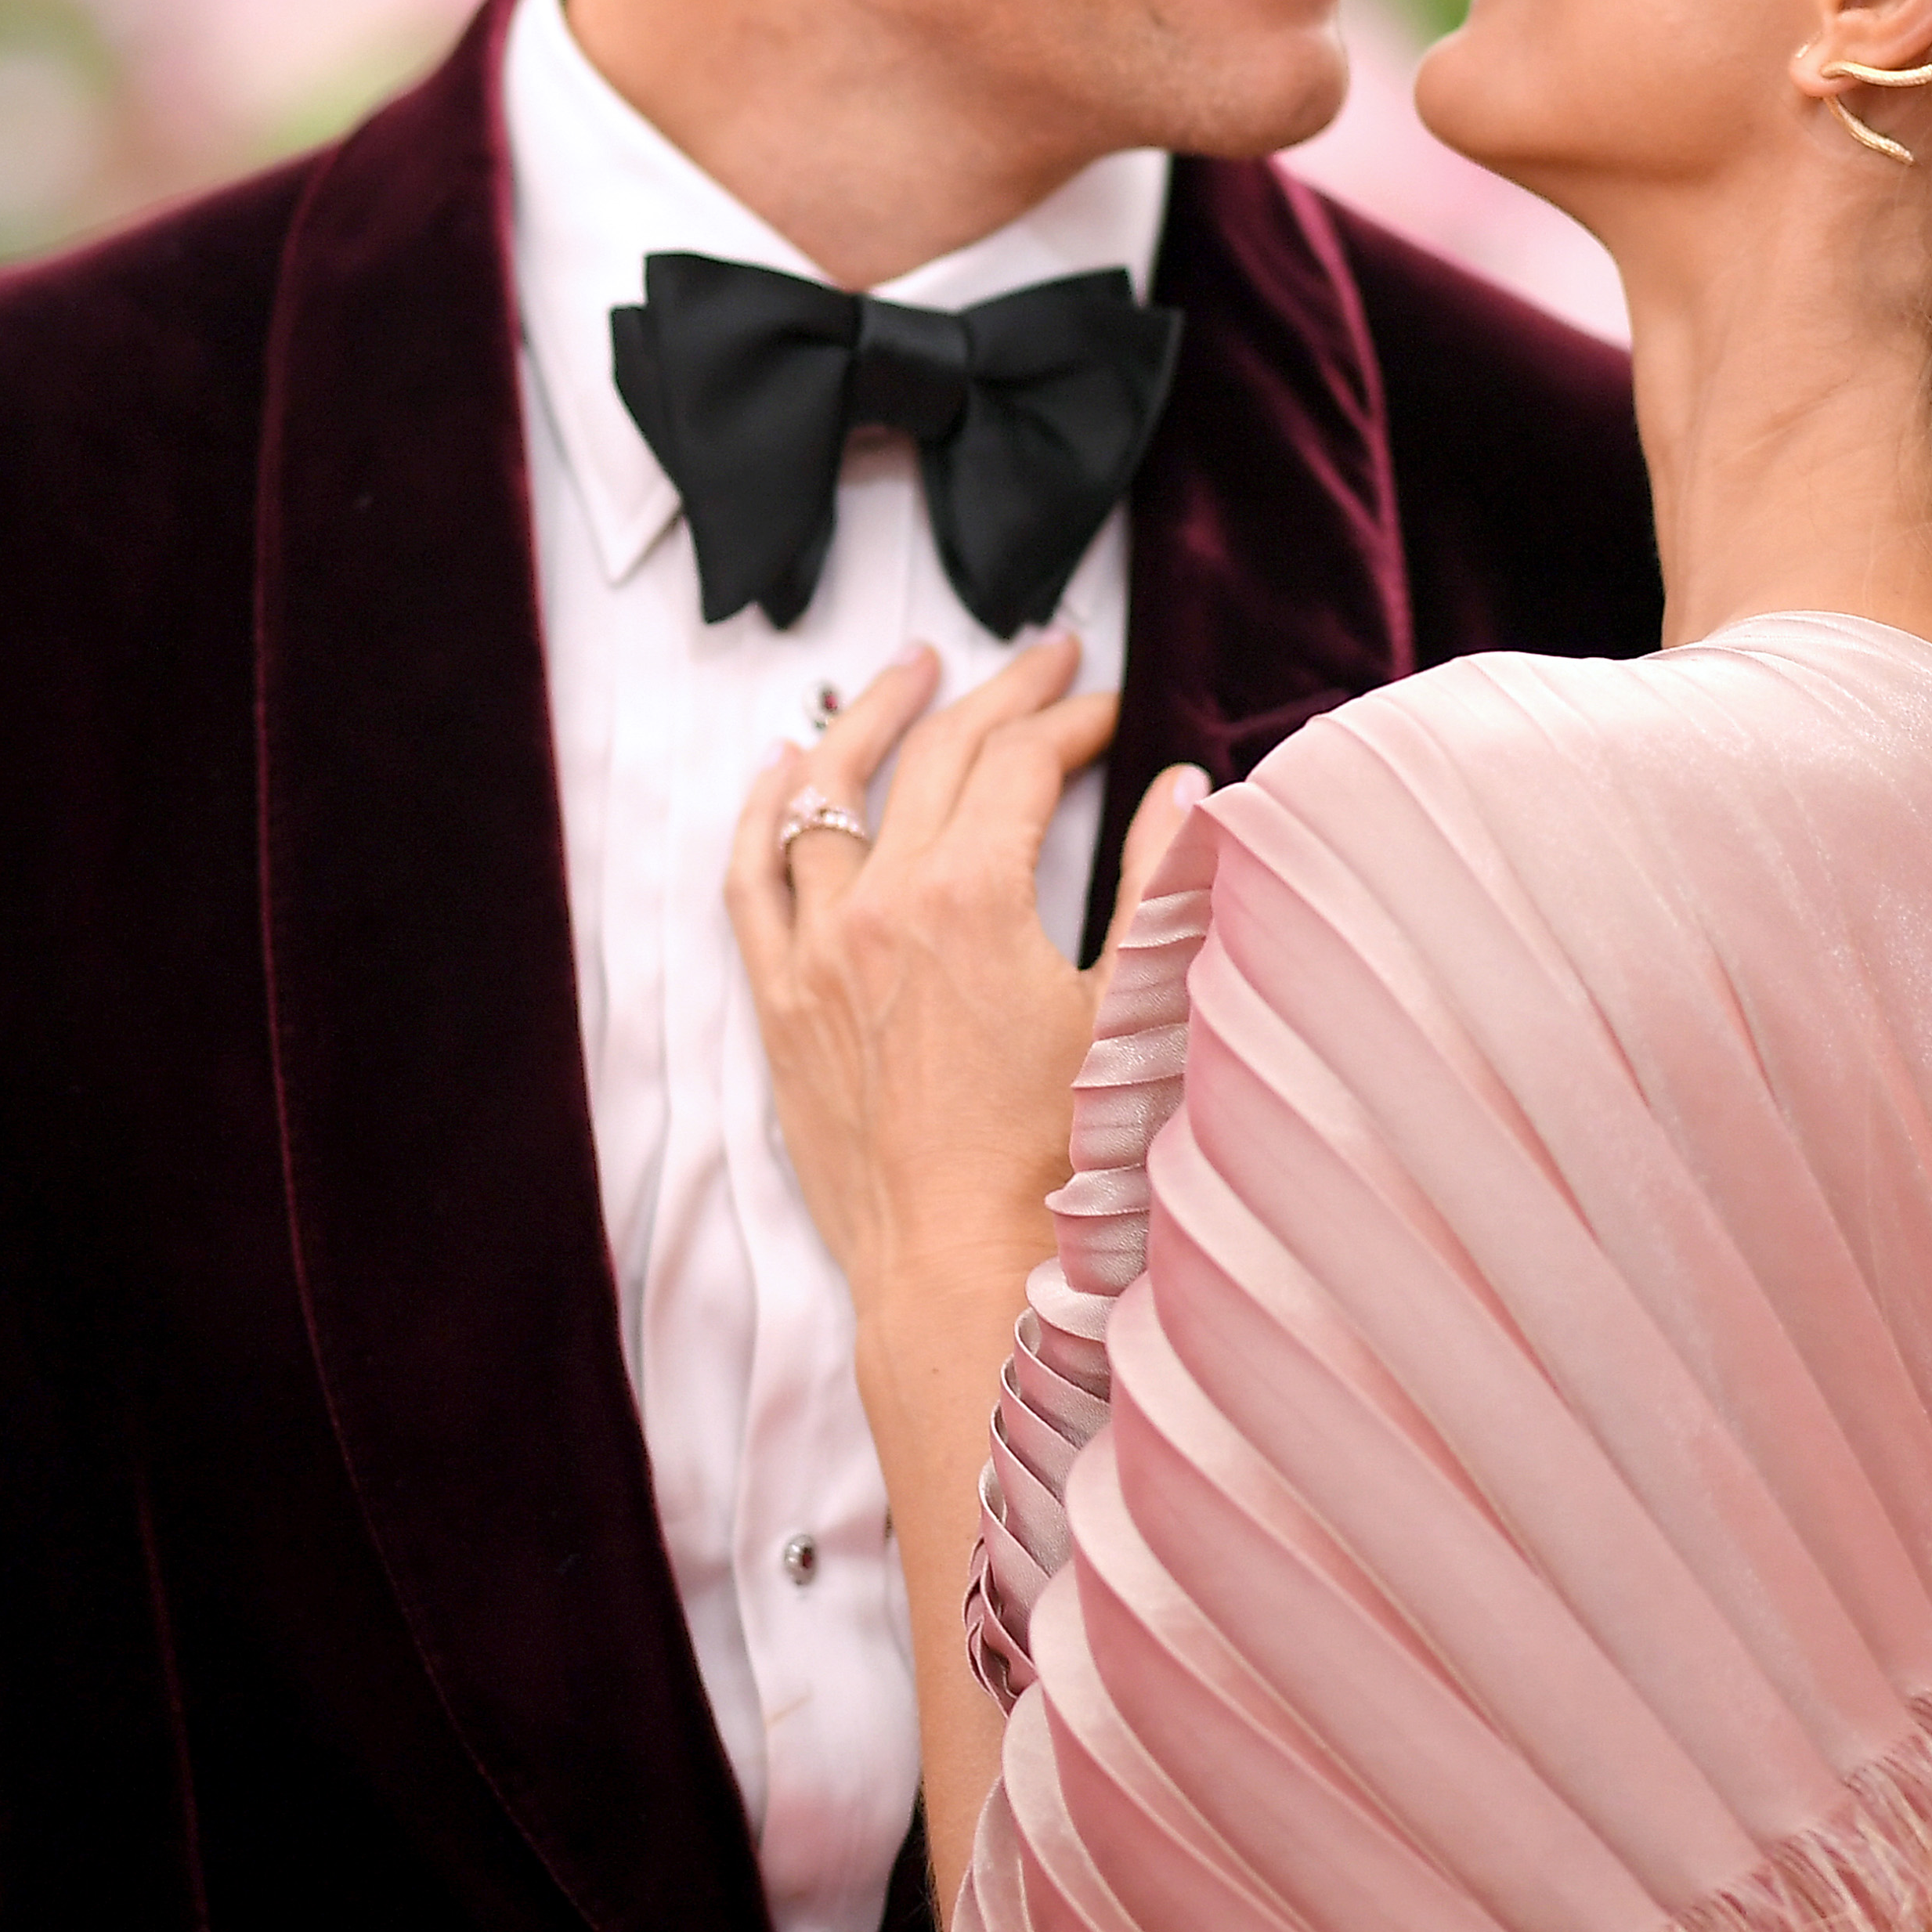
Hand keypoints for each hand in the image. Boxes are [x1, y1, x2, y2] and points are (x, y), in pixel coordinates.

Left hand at [725, 639, 1121, 1302]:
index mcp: (967, 899)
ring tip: (913, 669)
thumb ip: (1154, 888)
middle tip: (1049, 660)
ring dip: (873, 719)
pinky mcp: (778, 1005)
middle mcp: (876, 908)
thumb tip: (1181, 787)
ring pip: (826, 793)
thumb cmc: (1056, 1158)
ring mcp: (814, 954)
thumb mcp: (1128, 1012)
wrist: (958, 1271)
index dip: (1071, 719)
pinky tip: (781, 768)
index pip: (1019, 763)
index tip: (1109, 708)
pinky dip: (763, 811)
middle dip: (999, 695)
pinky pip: (750, 878)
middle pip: (935, 758)